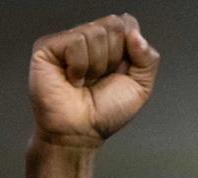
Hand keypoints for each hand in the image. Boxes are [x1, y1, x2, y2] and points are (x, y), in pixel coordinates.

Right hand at [29, 13, 159, 148]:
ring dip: (97, 66)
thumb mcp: (140, 88)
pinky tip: (73, 80)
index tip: (121, 72)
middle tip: (101, 79)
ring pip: (96, 33)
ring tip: (86, 82)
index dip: (130, 48)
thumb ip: (148, 59)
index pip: (128, 24)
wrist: (81, 133)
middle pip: (114, 25)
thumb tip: (136, 33)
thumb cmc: (104, 115)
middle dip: (114, 59)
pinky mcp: (49, 46)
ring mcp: (69, 41)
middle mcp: (91, 40)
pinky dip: (80, 66)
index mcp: (112, 46)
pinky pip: (76, 42)